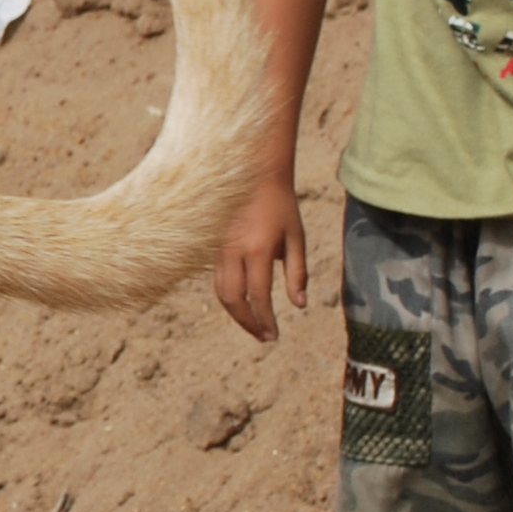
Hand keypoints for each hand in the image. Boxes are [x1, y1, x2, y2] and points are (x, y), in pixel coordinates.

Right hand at [213, 175, 307, 343]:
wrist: (255, 174)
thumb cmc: (282, 206)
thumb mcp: (296, 238)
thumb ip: (297, 273)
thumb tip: (299, 305)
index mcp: (259, 249)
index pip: (260, 295)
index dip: (266, 320)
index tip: (274, 335)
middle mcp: (235, 251)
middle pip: (233, 299)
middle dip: (248, 322)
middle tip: (264, 336)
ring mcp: (220, 249)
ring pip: (221, 291)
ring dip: (236, 313)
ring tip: (253, 324)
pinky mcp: (213, 247)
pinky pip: (218, 279)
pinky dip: (228, 296)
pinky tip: (243, 302)